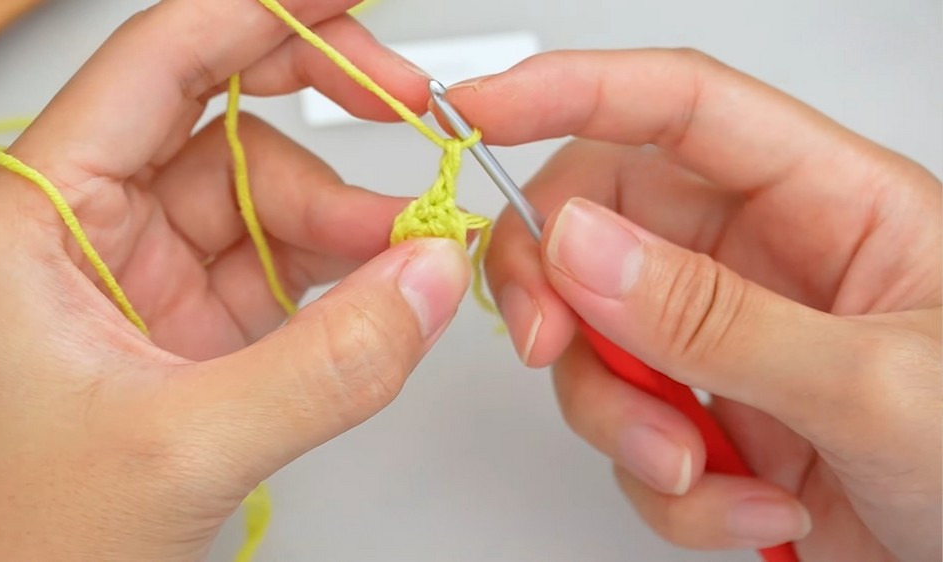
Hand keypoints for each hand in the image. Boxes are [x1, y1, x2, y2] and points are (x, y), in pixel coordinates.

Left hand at [0, 0, 468, 558]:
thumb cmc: (16, 546)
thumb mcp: (177, 449)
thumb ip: (324, 366)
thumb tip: (428, 280)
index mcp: (37, 224)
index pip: (159, 65)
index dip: (259, 13)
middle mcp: (91, 238)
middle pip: (224, 122)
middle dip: (324, 112)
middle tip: (405, 103)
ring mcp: (149, 287)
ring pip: (268, 204)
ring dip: (351, 216)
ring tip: (414, 247)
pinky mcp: (194, 334)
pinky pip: (284, 269)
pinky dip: (345, 270)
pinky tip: (385, 281)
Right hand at [452, 49, 941, 560]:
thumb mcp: (873, 384)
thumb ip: (717, 316)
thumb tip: (580, 245)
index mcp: (828, 203)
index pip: (680, 108)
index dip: (575, 90)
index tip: (480, 113)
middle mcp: (762, 262)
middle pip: (602, 223)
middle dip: (557, 289)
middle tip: (544, 339)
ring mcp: (726, 343)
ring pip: (597, 343)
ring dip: (622, 420)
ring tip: (700, 471)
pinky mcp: (709, 421)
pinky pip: (630, 435)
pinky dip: (668, 488)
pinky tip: (755, 509)